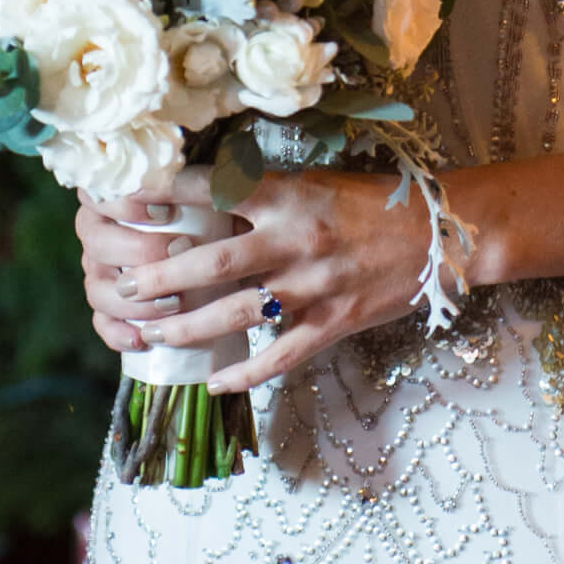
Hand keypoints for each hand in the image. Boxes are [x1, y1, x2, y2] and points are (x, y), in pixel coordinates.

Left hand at [76, 160, 440, 393]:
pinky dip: (245, 375)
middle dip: (161, 279)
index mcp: (288, 196)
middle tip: (123, 286)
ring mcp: (313, 289)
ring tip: (150, 335)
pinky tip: (214, 382)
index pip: (213, 191)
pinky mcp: (332, 325)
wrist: (440, 236)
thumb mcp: (316, 180)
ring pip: (236, 316)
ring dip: (188, 329)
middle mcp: (295, 241)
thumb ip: (265, 189)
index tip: (124, 202)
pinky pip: (280, 358)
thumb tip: (203, 190)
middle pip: (211, 264)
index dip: (164, 196)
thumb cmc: (376, 201)